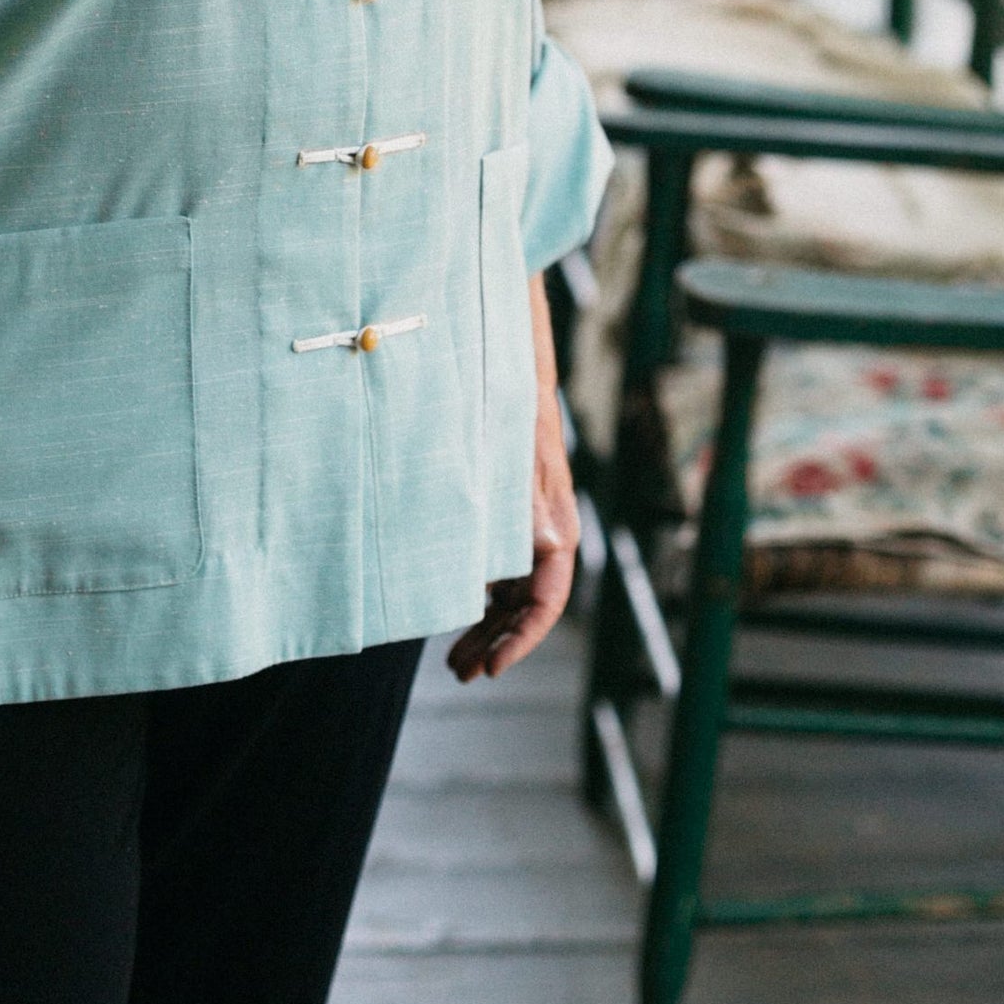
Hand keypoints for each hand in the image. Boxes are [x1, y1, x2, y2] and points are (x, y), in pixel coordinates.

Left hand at [449, 271, 581, 684]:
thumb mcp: (500, 449)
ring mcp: (526, 506)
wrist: (503, 332)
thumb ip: (511, 506)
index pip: (546, 597)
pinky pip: (503, 555)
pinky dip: (483, 583)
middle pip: (530, 599)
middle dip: (498, 640)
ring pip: (515, 581)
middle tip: (460, 670)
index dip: (519, 639)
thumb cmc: (496, 386)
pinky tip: (455, 596)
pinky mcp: (508, 491)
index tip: (487, 668)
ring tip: (454, 654)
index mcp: (549, 514)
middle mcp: (544, 517)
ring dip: (489, 619)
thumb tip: (510, 568)